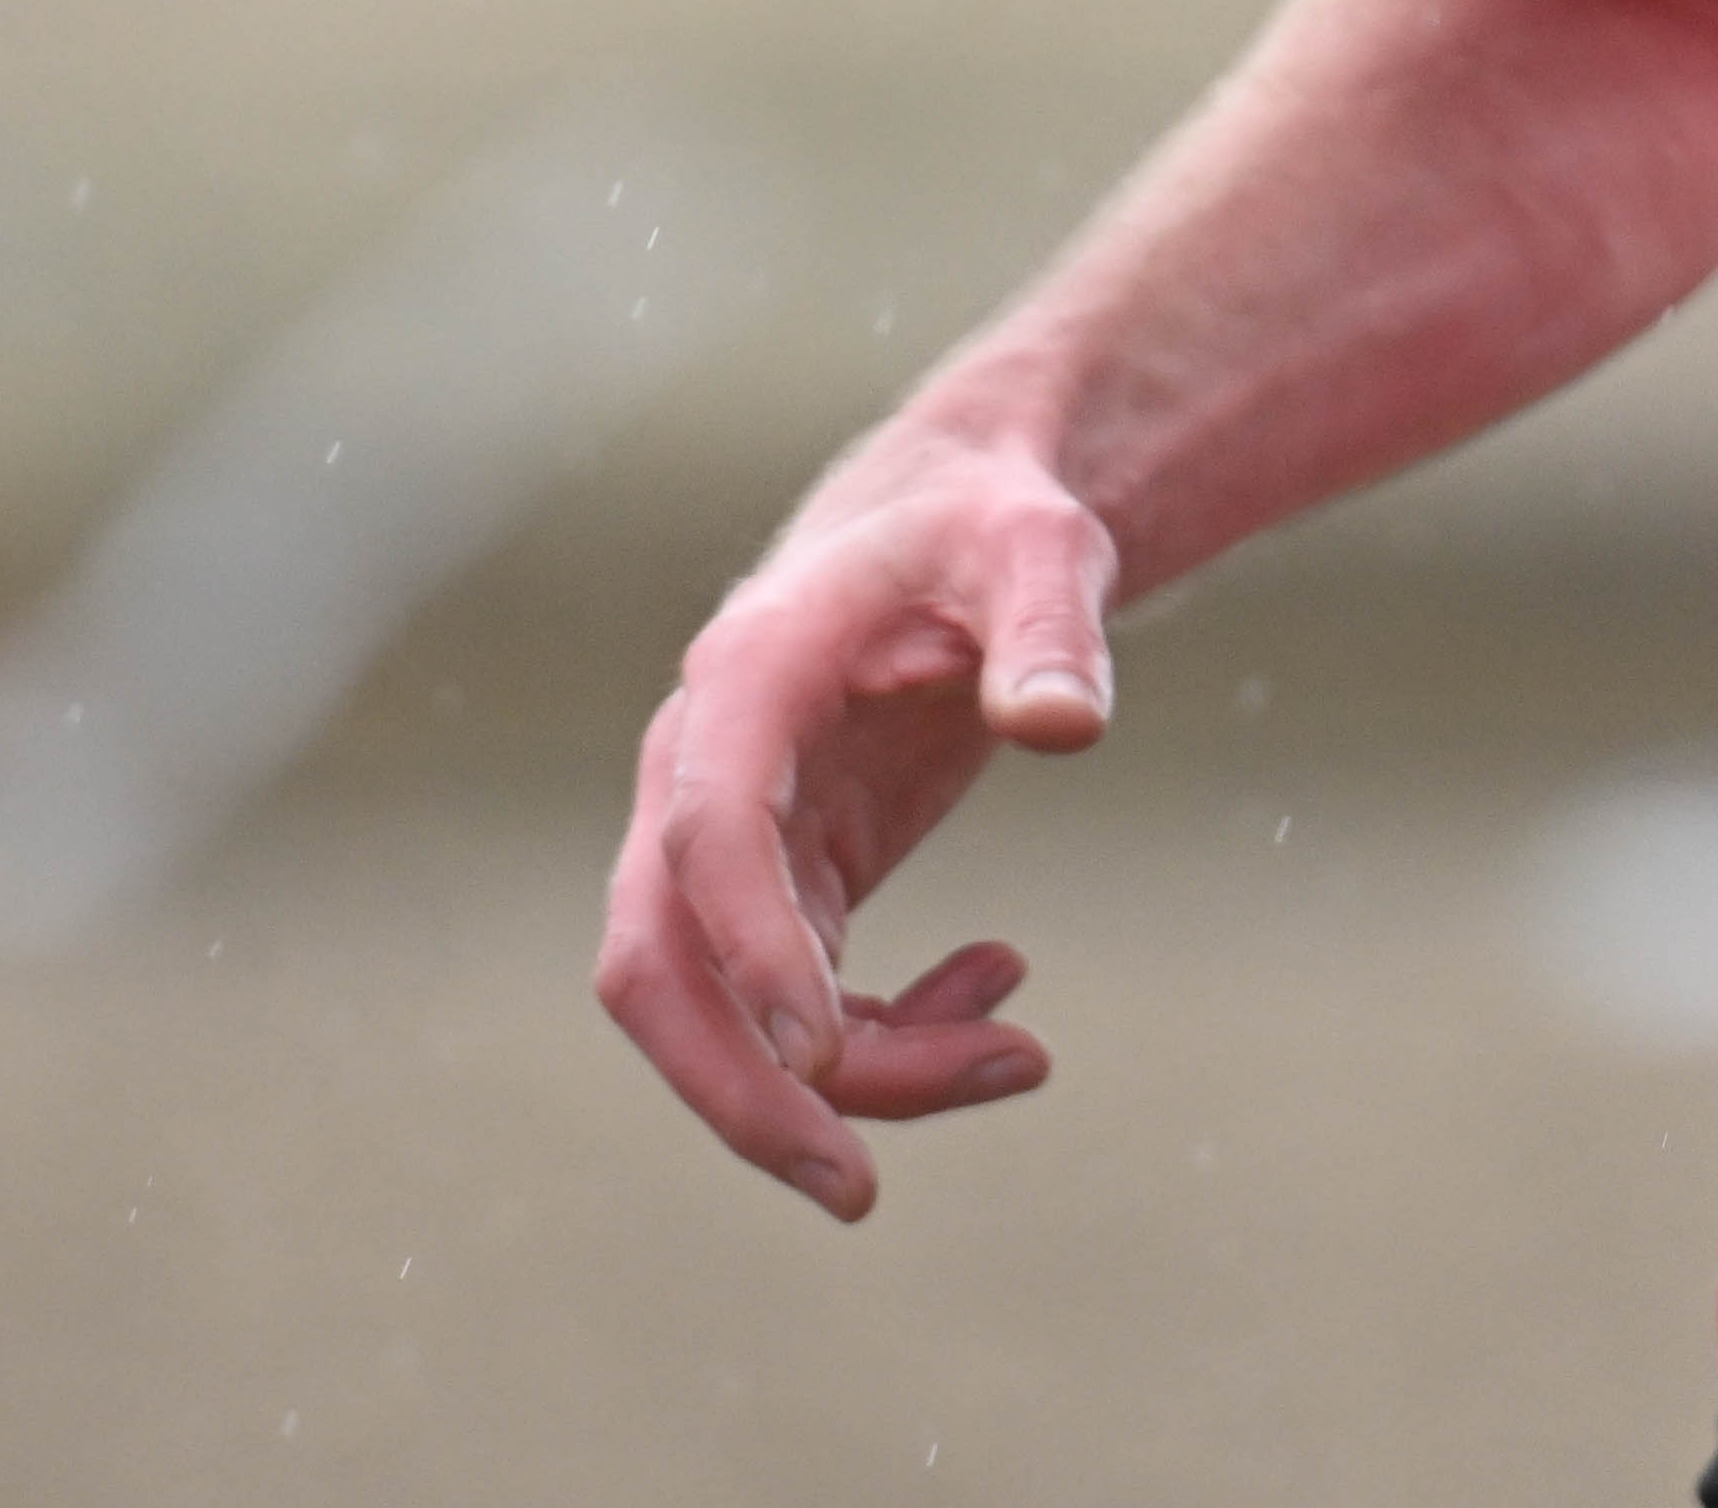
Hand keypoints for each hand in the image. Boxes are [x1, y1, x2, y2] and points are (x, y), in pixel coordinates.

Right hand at [590, 425, 1124, 1217]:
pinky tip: (1002, 983)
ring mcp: (732, 840)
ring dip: (861, 1074)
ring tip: (1023, 1057)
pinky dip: (894, 1035)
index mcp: (746, 681)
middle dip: (736, 1091)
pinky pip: (804, 1003)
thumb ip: (1052, 628)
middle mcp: (703, 771)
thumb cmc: (991, 528)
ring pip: (731, 1010)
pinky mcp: (785, 885)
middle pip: (656, 963)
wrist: (958, 528)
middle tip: (855, 1190)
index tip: (823, 1057)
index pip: (710, 838)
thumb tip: (1061, 727)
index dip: (752, 949)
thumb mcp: (1042, 549)